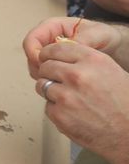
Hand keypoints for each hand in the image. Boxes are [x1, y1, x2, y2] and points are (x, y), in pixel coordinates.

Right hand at [23, 17, 122, 78]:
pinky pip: (42, 73)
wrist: (113, 47)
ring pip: (34, 66)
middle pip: (30, 55)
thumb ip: (82, 39)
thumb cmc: (105, 36)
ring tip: (61, 79)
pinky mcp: (52, 64)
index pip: (31, 39)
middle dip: (39, 67)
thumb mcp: (98, 34)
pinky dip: (49, 79)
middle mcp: (46, 39)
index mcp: (52, 26)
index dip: (34, 53)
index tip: (46, 65)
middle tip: (54, 76)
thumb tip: (66, 47)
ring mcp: (48, 53)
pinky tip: (63, 82)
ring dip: (43, 75)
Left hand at [34, 42, 128, 163]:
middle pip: (45, 67)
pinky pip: (47, 105)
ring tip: (67, 98)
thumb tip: (62, 56)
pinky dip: (55, 109)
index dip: (49, 54)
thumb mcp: (110, 71)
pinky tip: (72, 112)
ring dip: (49, 90)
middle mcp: (77, 75)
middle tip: (57, 80)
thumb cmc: (124, 104)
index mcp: (92, 60)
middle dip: (48, 72)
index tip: (47, 58)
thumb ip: (85, 61)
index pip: (56, 48)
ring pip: (42, 85)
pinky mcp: (59, 115)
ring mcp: (66, 96)